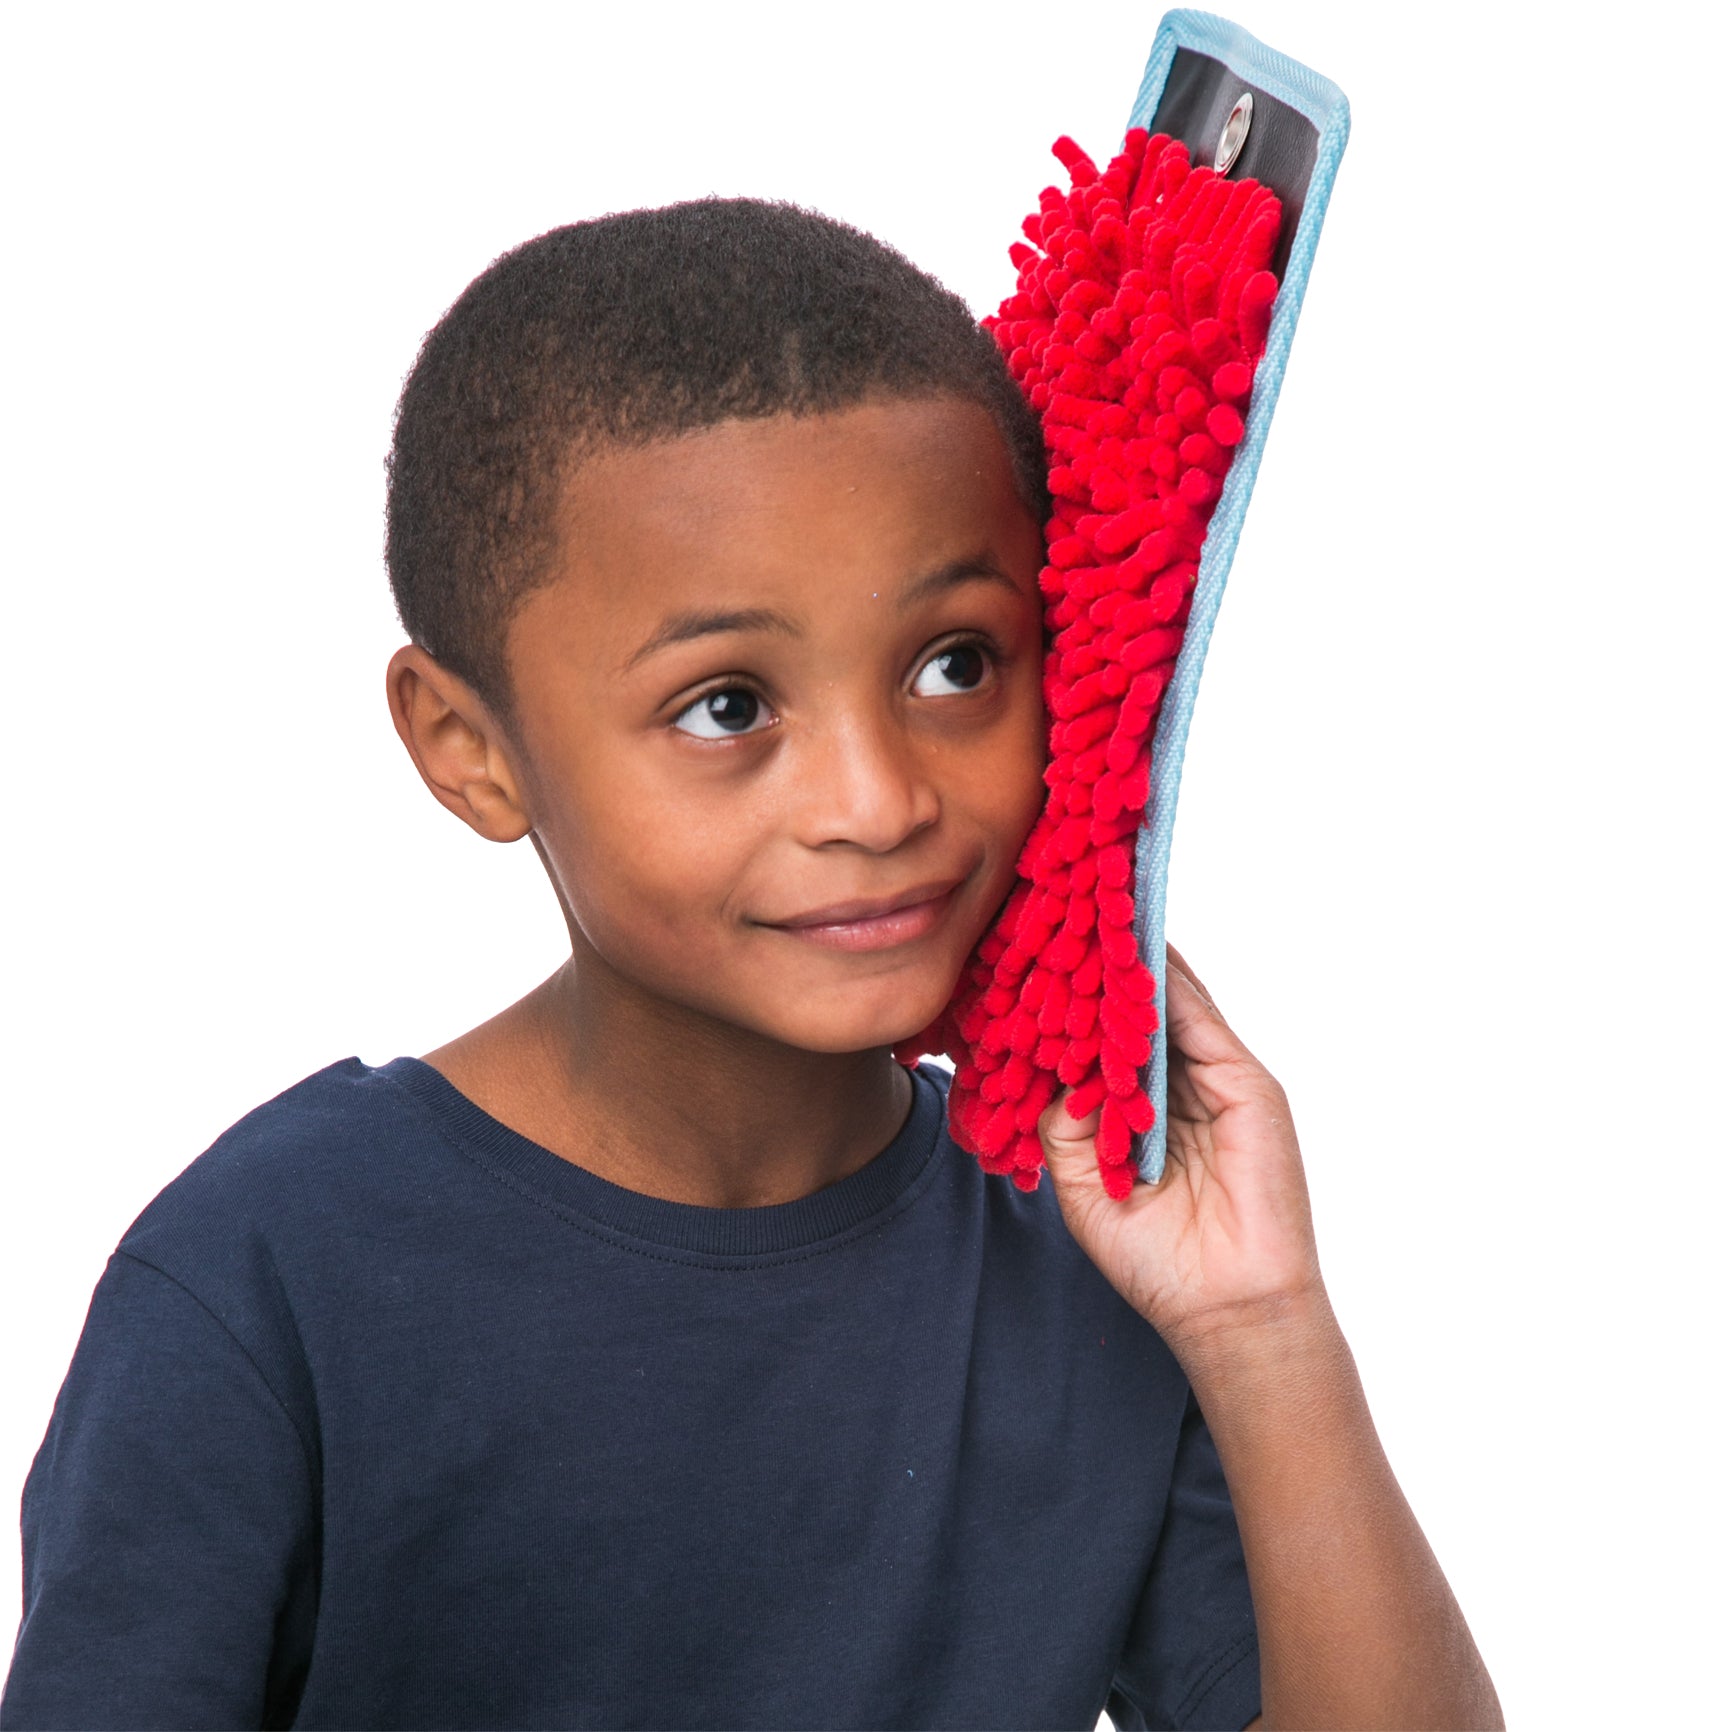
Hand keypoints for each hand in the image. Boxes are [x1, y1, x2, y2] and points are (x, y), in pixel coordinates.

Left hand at [1037, 944, 1325, 1360]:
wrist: (1224, 1306)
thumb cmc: (1154, 1258)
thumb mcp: (1082, 1185)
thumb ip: (1061, 1123)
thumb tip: (1052, 1067)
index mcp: (1140, 1112)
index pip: (1105, 1041)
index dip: (1076, 1003)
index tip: (1037, 958)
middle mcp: (1179, 1089)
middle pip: (1139, 1012)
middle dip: (1103, 968)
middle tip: (1064, 911)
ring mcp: (1217, 1082)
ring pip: (1172, 1006)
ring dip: (1136, 962)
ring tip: (1098, 908)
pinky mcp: (1246, 1084)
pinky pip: (1202, 1022)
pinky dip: (1172, 985)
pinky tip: (1138, 950)